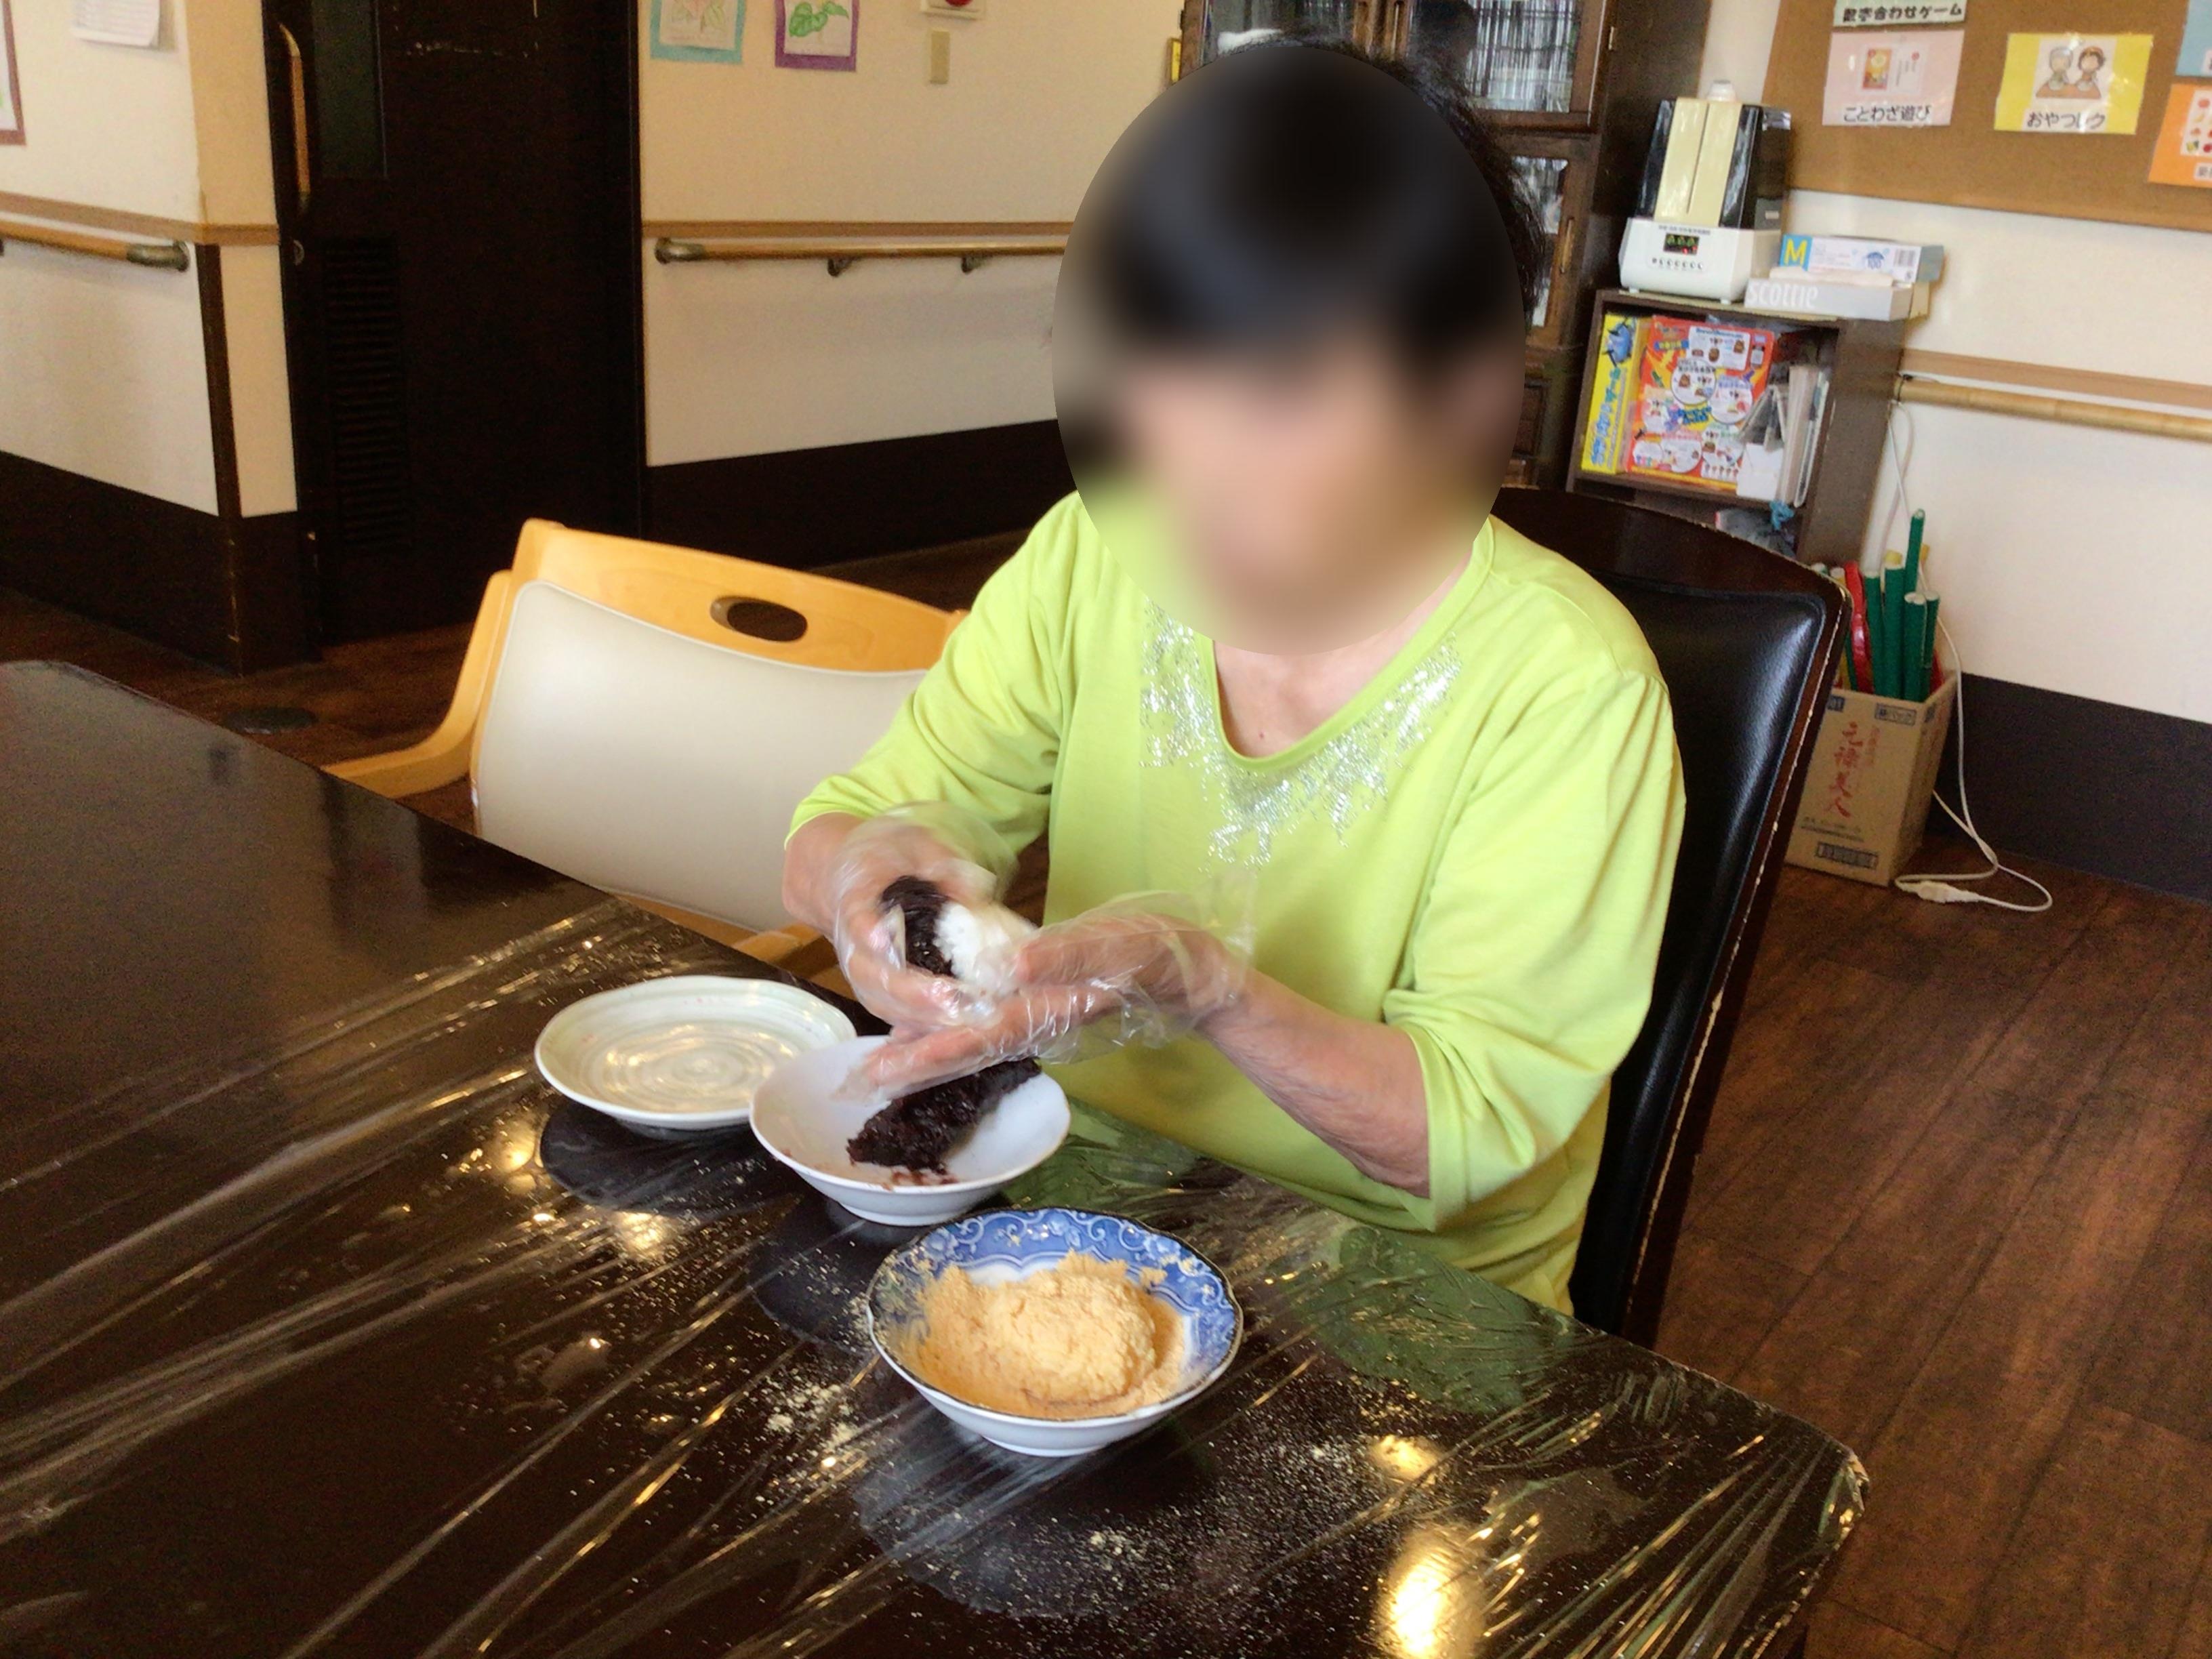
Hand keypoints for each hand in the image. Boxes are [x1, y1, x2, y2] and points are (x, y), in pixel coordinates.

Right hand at [819, 805, 1012, 1027]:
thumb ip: (940, 863)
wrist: (843, 872)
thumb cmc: (885, 854)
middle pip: (871, 973)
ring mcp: (859, 966)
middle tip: (954, 1000)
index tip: (884, 938)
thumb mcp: (913, 842)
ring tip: (962, 1021)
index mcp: (855, 895)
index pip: (857, 916)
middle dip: (911, 992)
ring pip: (880, 1000)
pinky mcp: (872, 984)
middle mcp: (851, 939)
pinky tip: (953, 1029)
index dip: (868, 930)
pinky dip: (917, 1024)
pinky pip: (889, 1011)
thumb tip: (973, 891)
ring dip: (918, 1016)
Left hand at [860, 899, 1248, 1096]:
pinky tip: (930, 1031)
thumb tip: (1013, 970)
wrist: (1194, 976)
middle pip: (967, 1048)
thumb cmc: (1160, 957)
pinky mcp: (1045, 1008)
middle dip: (915, 1065)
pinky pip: (992, 1025)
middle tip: (862, 1080)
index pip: (980, 1035)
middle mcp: (1038, 1021)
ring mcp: (1040, 1017)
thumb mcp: (1120, 948)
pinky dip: (957, 1032)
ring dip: (929, 1054)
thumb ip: (1068, 958)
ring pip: (975, 1041)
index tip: (885, 1066)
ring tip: (880, 1064)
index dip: (932, 1051)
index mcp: (1048, 1010)